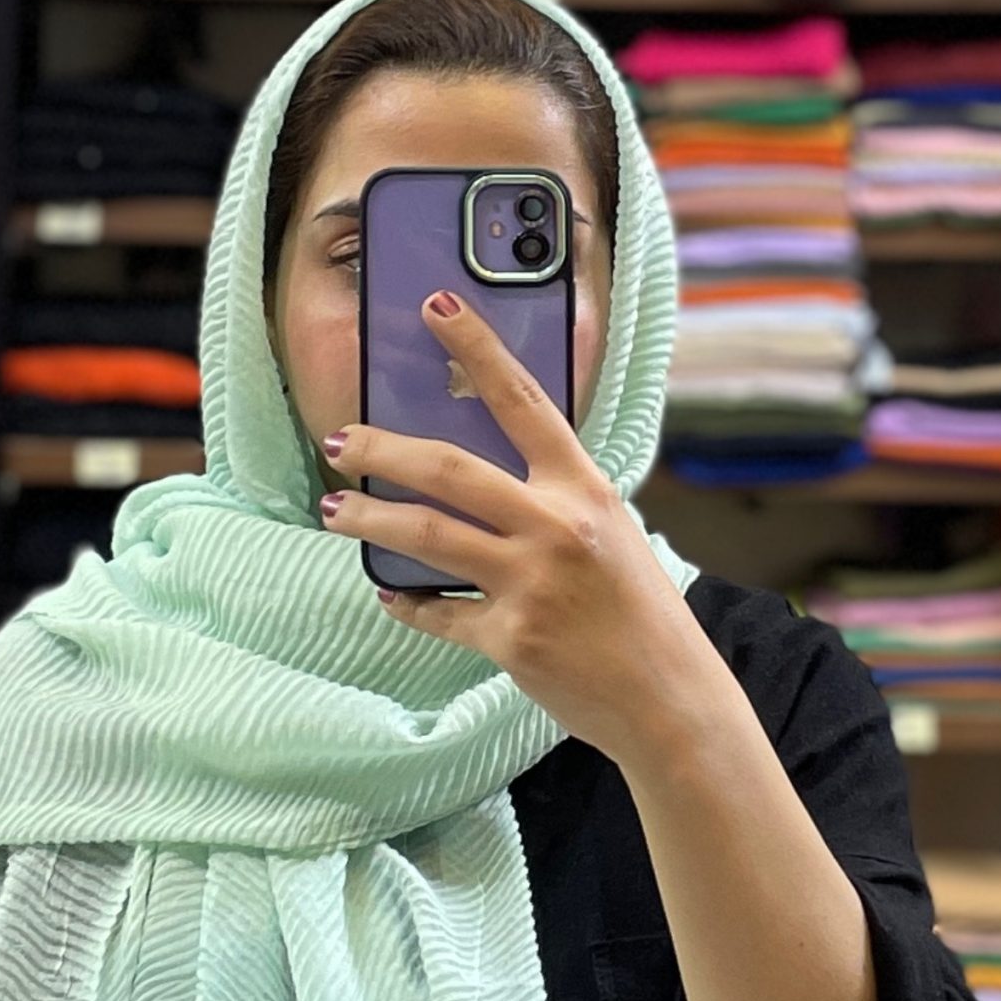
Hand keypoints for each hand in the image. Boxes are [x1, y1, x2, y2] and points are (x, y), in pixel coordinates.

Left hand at [316, 289, 727, 767]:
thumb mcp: (609, 532)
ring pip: (424, 535)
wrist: (665, 694)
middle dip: (381, 448)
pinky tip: (391, 594)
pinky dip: (407, 603)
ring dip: (369, 519)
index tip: (434, 306)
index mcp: (583, 487)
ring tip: (335, 511)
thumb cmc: (636, 611)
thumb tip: (477, 477)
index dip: (475, 348)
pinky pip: (437, 611)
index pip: (521, 399)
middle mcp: (555, 524)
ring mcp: (530, 582)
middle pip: (447, 468)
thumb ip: (553, 500)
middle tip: (340, 441)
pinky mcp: (509, 637)